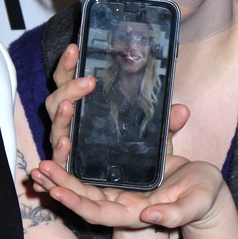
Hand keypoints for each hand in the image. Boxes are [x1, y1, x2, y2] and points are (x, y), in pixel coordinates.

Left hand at [31, 154, 224, 231]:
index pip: (98, 213)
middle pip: (84, 199)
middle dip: (60, 186)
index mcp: (135, 213)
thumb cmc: (203, 196)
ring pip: (85, 186)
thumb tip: (150, 214)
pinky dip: (77, 165)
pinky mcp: (123, 176)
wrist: (204, 188)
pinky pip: (94, 172)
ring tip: (39, 166)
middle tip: (39, 169)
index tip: (56, 190)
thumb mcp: (195, 203)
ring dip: (62, 177)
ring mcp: (120, 190)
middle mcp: (122, 204)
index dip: (77, 203)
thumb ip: (175, 213)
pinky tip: (63, 151)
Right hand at [45, 43, 189, 167]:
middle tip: (88, 81)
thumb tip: (181, 110)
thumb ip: (167, 124)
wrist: (137, 191)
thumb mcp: (156, 138)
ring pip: (56, 125)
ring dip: (61, 116)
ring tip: (69, 106)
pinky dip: (59, 151)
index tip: (76, 47)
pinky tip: (67, 143)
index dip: (69, 64)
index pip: (71, 80)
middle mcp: (73, 123)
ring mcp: (68, 144)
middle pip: (57, 98)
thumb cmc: (138, 154)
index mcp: (87, 107)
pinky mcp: (70, 169)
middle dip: (68, 86)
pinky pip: (58, 159)